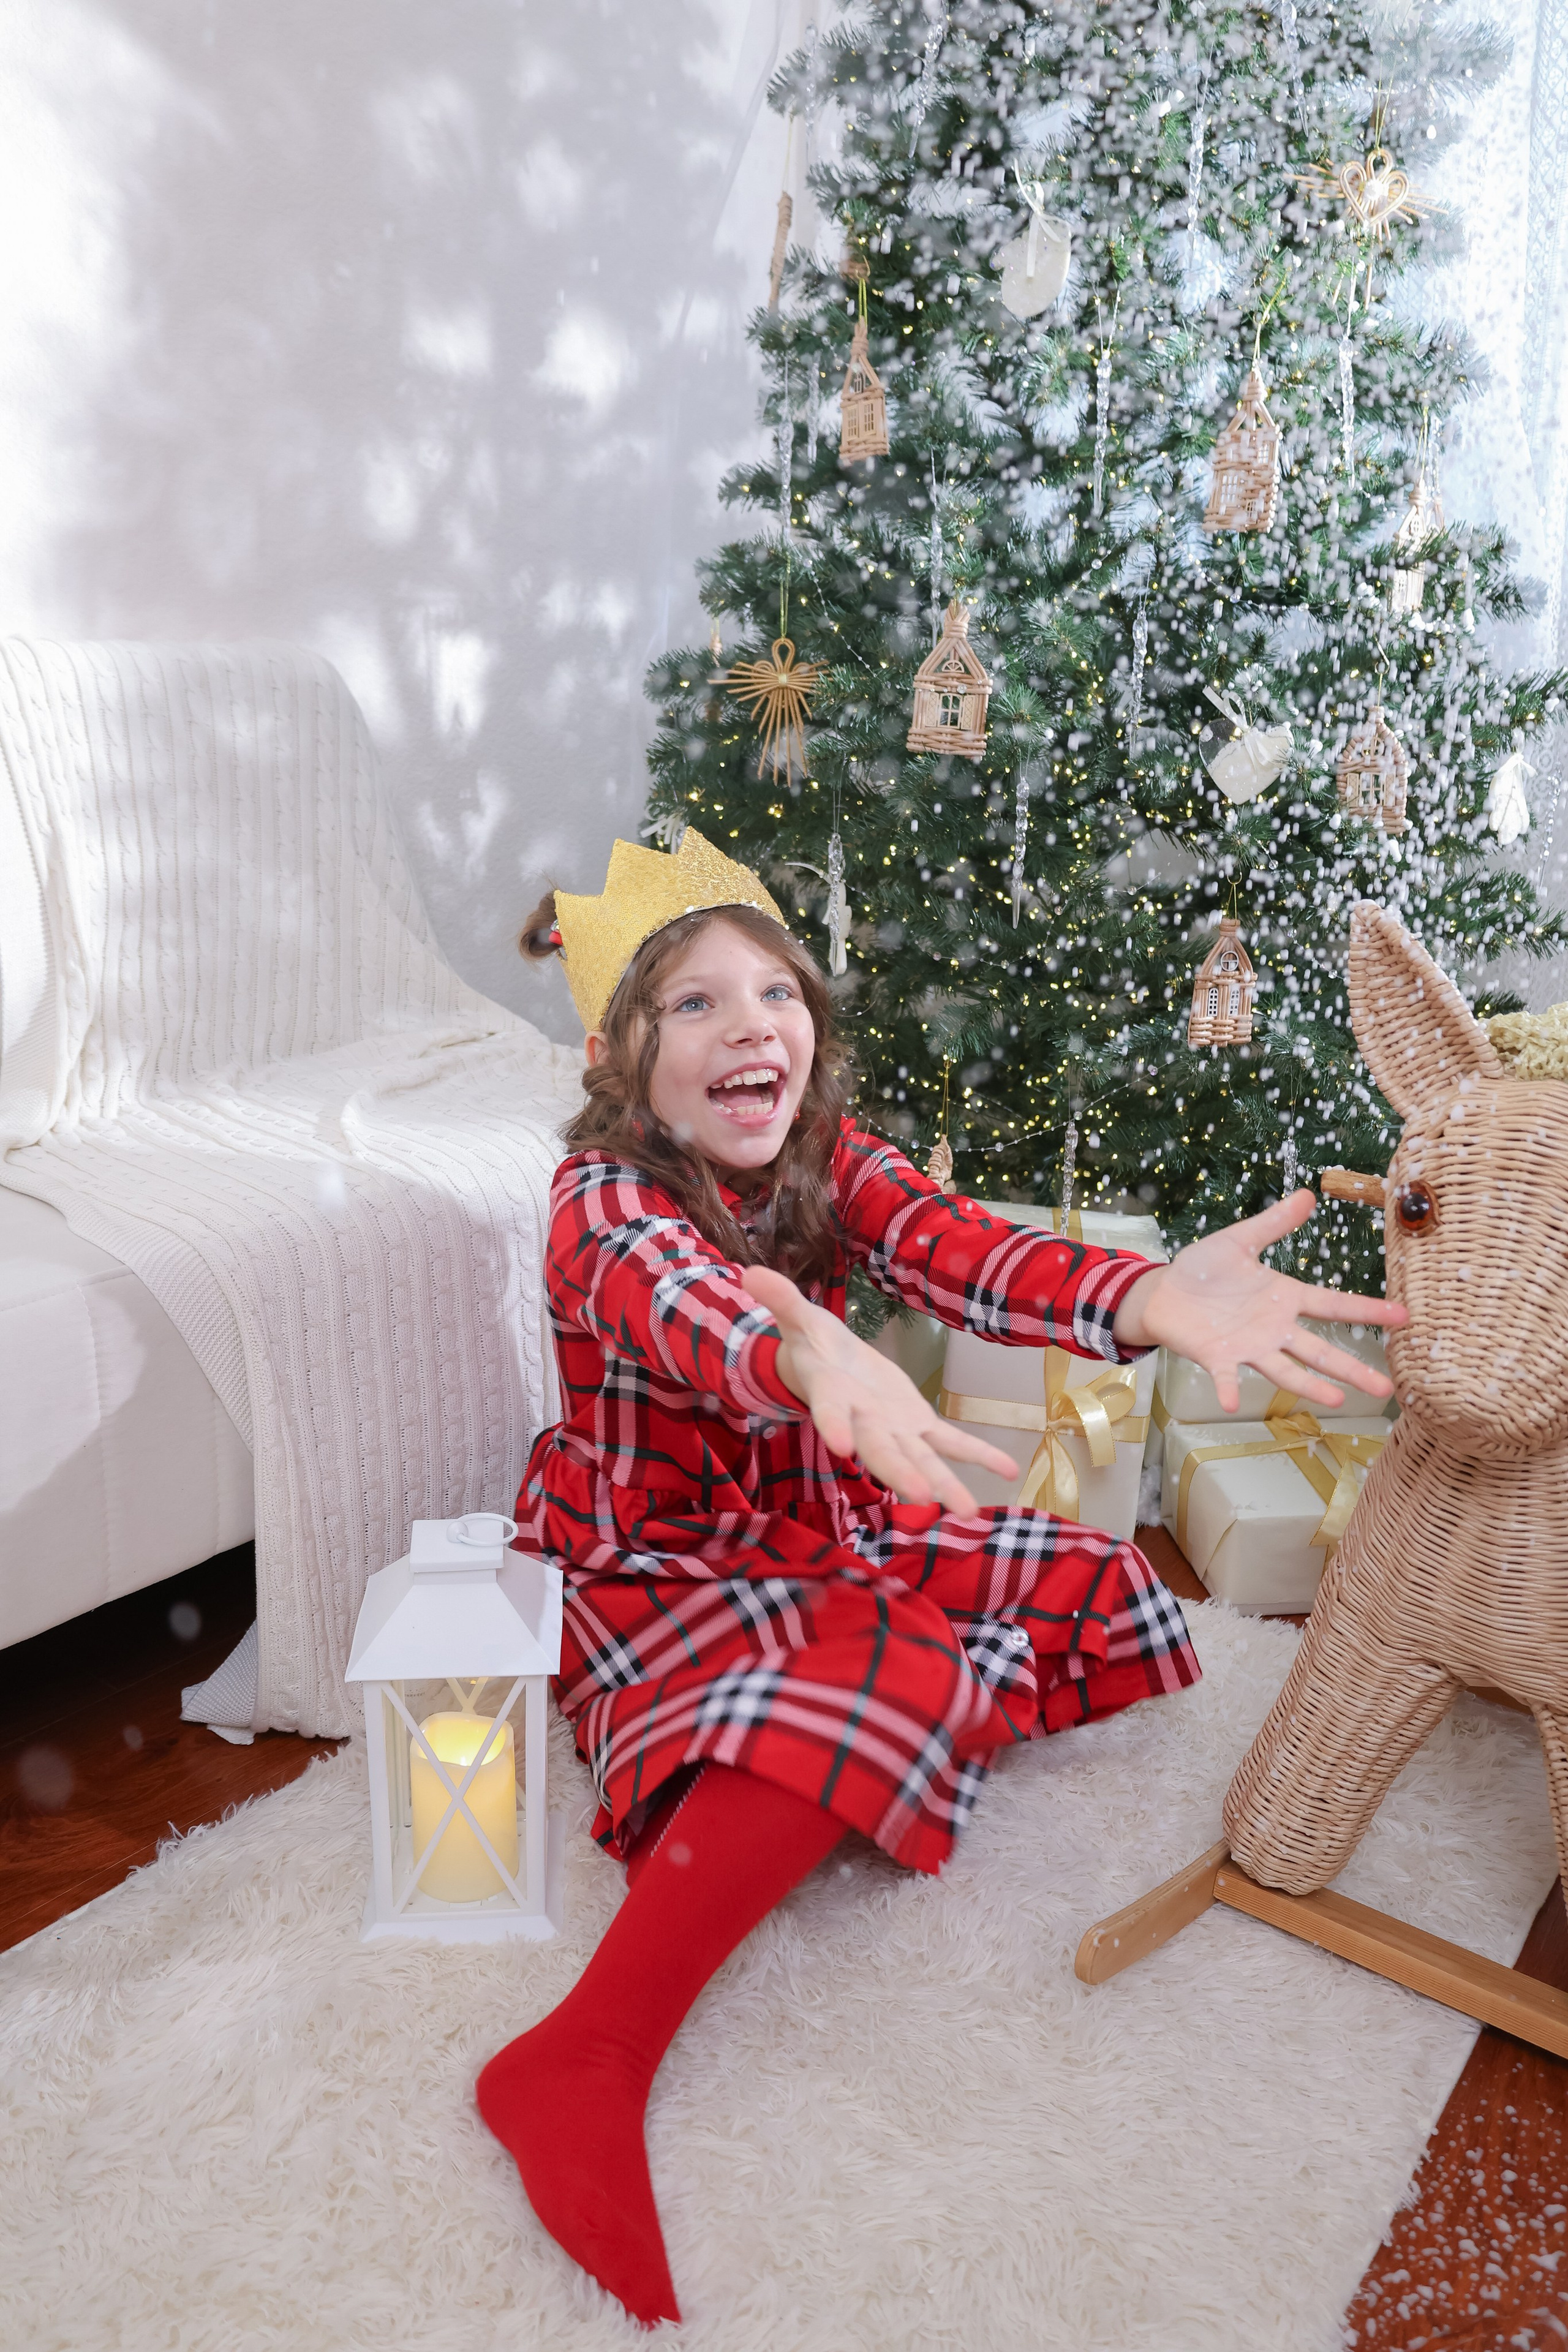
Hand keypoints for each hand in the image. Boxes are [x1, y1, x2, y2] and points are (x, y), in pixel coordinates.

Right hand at [737, 1265, 1017, 1513]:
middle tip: (921, 1497)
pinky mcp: (918, 1423)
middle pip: (880, 1448)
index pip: (830, 1412)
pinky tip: (1007, 1471)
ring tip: (968, 1509)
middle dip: (899, 1472)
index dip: (836, 1427)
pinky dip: (977, 1453)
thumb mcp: (799, 1319)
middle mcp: (863, 1421)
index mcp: (832, 1396)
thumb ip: (782, 1299)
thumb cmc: (813, 1346)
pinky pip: (950, 1441)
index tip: (842, 1447)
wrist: (831, 1368)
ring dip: (943, 1482)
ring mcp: (894, 1427)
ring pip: (919, 1457)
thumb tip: (749, 1273)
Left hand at [1110, 1189, 1408, 1414]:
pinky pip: (1225, 1377)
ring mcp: (1248, 1347)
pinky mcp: (1217, 1359)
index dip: (1367, 1311)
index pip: (1332, 1305)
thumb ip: (1273, 1223)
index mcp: (1284, 1298)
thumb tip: (1308, 1195)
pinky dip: (1228, 1389)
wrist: (1163, 1292)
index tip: (1402, 1316)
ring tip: (1336, 1400)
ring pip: (1285, 1371)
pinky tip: (1232, 1403)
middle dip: (1351, 1368)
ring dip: (1309, 1386)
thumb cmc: (1205, 1270)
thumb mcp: (1240, 1240)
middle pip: (1319, 1350)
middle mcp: (1274, 1329)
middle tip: (1385, 1387)